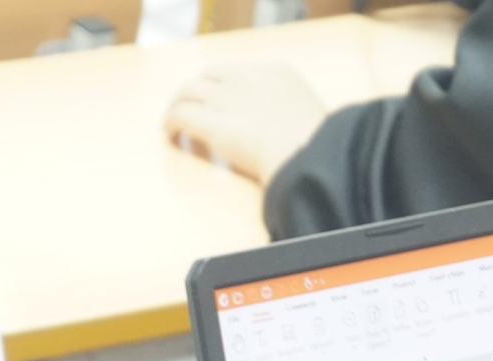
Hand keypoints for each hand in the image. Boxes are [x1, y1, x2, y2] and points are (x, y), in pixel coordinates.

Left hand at [165, 63, 326, 185]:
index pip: (243, 72)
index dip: (228, 85)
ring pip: (187, 91)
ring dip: (179, 104)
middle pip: (210, 75)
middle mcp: (248, 80)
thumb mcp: (318, 120)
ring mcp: (226, 99)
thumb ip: (300, 117)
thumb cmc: (322, 148)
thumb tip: (300, 131)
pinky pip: (179, 115)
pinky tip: (171, 135)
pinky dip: (170, 123)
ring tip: (175, 119)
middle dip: (200, 89)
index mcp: (279, 74)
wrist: (310, 156)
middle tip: (196, 106)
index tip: (226, 99)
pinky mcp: (210, 122)